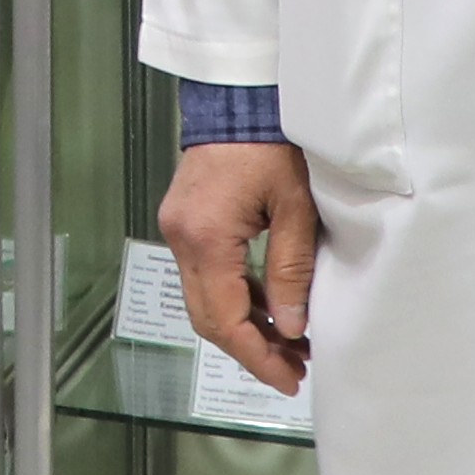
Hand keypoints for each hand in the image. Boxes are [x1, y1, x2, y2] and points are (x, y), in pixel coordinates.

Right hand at [160, 139, 317, 392]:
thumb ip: (291, 270)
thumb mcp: (295, 208)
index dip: (256, 356)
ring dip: (244, 326)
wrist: (239, 97)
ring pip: (205, 299)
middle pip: (207, 317)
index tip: (288, 378)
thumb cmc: (271, 141)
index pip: (225, 319)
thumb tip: (291, 326)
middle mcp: (181, 238)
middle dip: (250, 349)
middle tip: (293, 369)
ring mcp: (178, 230)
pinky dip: (236, 298)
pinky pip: (206, 275)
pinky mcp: (186, 222)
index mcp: (205, 237)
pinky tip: (270, 308)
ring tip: (291, 344)